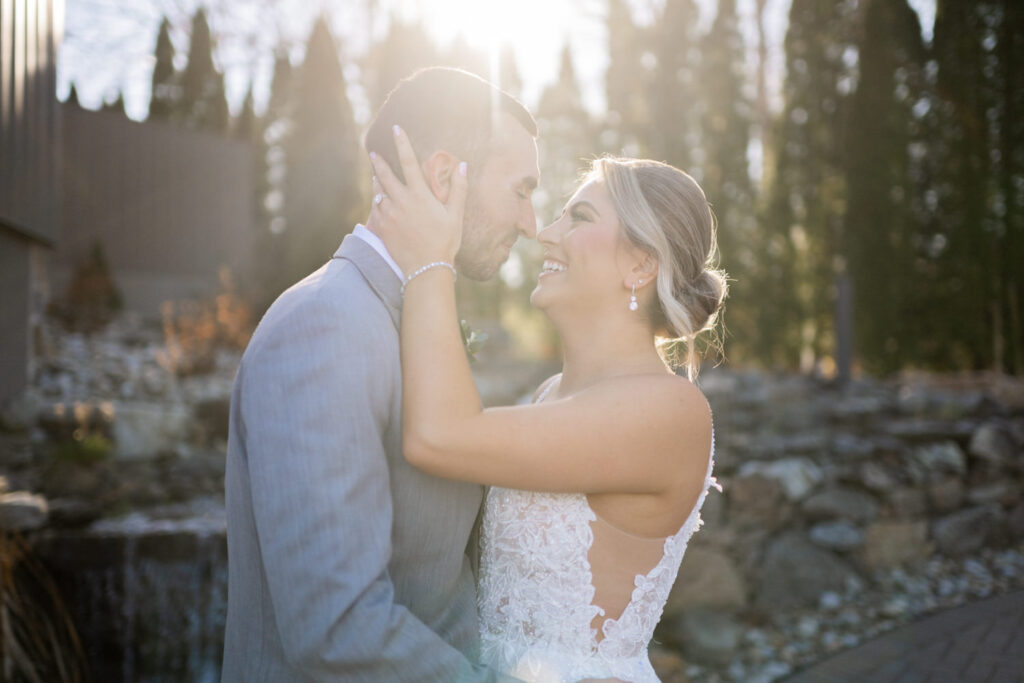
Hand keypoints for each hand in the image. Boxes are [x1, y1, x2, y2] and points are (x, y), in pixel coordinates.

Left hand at [368, 125, 467, 272]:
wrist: (426, 268)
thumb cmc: (445, 241)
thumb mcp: (456, 215)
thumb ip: (459, 188)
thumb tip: (462, 165)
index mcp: (420, 196)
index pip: (409, 162)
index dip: (402, 143)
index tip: (396, 128)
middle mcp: (402, 202)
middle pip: (386, 175)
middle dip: (379, 162)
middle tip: (373, 153)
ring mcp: (390, 215)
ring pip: (378, 193)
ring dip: (377, 182)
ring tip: (376, 176)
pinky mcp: (383, 228)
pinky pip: (376, 210)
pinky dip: (377, 202)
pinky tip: (378, 201)